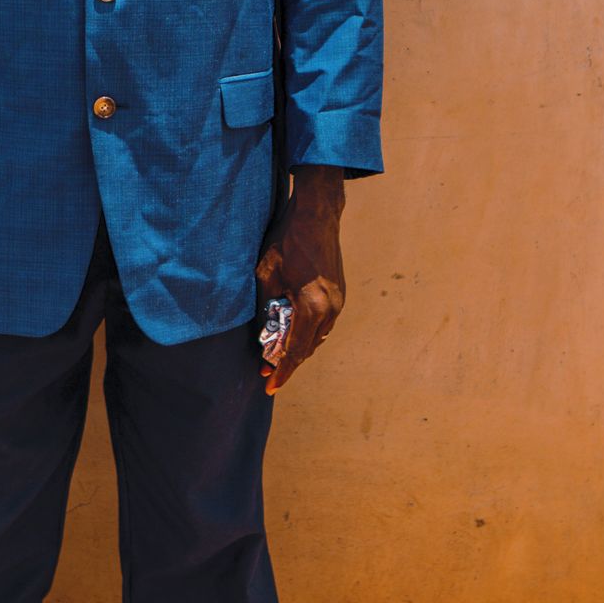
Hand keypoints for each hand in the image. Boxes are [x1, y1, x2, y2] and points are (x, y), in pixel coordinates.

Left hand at [255, 167, 346, 393]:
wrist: (317, 216)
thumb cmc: (287, 242)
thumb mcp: (266, 276)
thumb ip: (266, 309)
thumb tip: (264, 334)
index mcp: (312, 307)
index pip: (295, 351)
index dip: (281, 371)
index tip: (270, 386)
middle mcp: (330, 310)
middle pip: (308, 348)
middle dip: (288, 362)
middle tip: (267, 371)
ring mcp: (339, 302)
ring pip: (317, 337)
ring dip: (298, 347)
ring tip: (277, 355)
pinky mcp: (340, 294)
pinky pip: (323, 324)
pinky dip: (308, 333)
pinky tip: (294, 333)